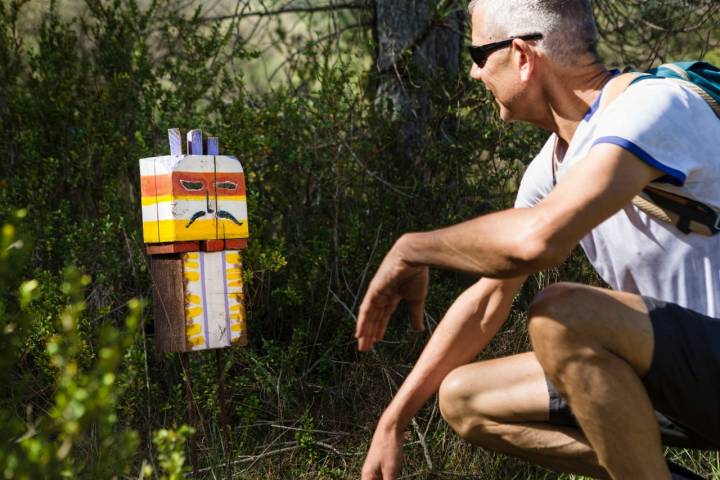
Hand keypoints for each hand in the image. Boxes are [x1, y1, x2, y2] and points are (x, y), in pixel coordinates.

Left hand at [356, 236, 428, 351]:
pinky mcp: (373, 291)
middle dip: (370, 333)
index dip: (380, 327)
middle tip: (366, 348)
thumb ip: (415, 315)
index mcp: (393, 294)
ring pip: (368, 316)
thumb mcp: (416, 300)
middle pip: (374, 318)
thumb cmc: (417, 274)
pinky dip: (362, 322)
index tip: (377, 340)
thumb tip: (418, 331)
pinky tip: (359, 333)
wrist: (414, 257)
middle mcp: (382, 294)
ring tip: (362, 346)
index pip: (383, 315)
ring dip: (365, 332)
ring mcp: (376, 293)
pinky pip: (366, 310)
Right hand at [361, 422, 403, 478]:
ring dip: (389, 479)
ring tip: (394, 473)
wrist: (390, 428)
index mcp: (367, 477)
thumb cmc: (389, 448)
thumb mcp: (391, 471)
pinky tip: (396, 474)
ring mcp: (376, 470)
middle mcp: (368, 474)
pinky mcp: (383, 466)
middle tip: (392, 475)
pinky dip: (391, 479)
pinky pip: (385, 478)